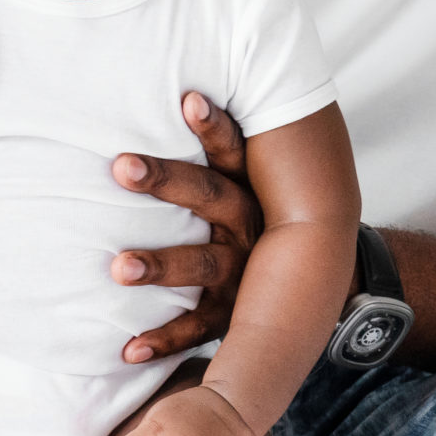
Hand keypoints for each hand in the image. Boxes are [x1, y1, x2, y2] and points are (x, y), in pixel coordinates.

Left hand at [112, 93, 258, 364]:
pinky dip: (162, 341)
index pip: (232, 150)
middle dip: (167, 180)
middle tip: (119, 165)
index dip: (214, 125)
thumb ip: (205, 154)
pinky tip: (125, 349)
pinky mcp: (234, 318)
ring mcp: (244, 274)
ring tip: (118, 267)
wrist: (317, 288)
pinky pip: (196, 331)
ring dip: (161, 264)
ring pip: (204, 265)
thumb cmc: (251, 221)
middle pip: (212, 197)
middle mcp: (250, 227)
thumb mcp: (240, 184)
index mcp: (250, 189)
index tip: (187, 97)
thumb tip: (159, 87)